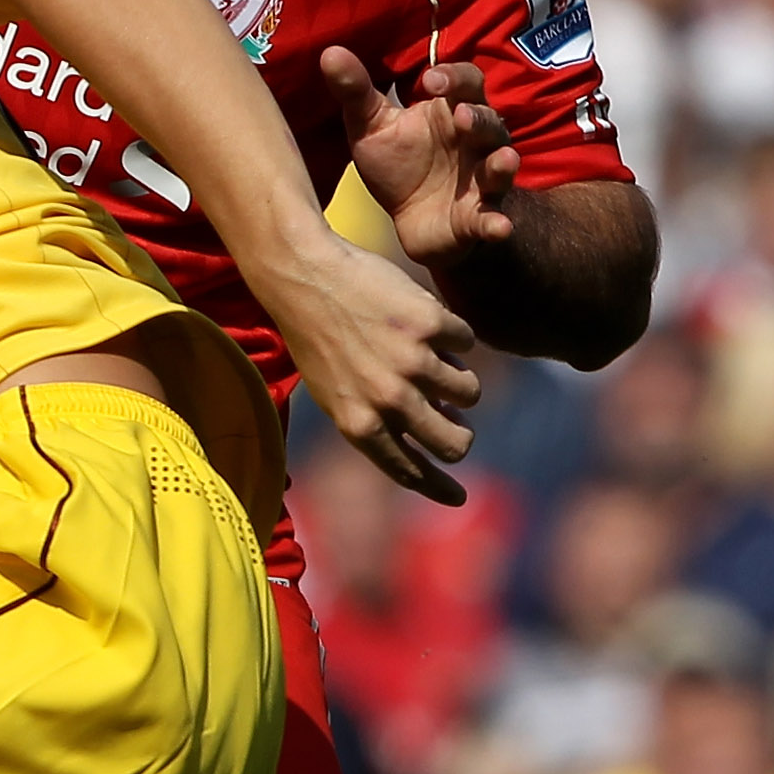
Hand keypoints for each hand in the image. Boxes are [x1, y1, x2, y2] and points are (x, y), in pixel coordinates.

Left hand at [264, 228, 481, 505]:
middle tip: (455, 417)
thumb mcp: (335, 391)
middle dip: (460, 436)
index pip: (410, 471)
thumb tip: (438, 431)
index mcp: (359, 424)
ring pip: (468, 392)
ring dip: (458, 378)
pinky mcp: (430, 325)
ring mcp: (412, 363)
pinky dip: (454, 333)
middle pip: (454, 443)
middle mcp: (388, 400)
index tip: (458, 498)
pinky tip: (425, 318)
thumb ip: (378, 419)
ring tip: (433, 356)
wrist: (304, 275)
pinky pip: (467, 340)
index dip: (438, 488)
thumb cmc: (317, 335)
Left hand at [323, 47, 519, 270]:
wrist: (410, 221)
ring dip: (502, 164)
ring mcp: (482, 180)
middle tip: (460, 117)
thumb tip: (329, 52)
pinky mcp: (479, 218)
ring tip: (503, 160)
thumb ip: (355, 92)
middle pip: (488, 122)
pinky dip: (498, 223)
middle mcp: (476, 142)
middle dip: (477, 119)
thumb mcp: (371, 128)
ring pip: (500, 166)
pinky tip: (500, 227)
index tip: (429, 81)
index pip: (465, 83)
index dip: (454, 78)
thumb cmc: (398, 164)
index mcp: (451, 111)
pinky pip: (494, 218)